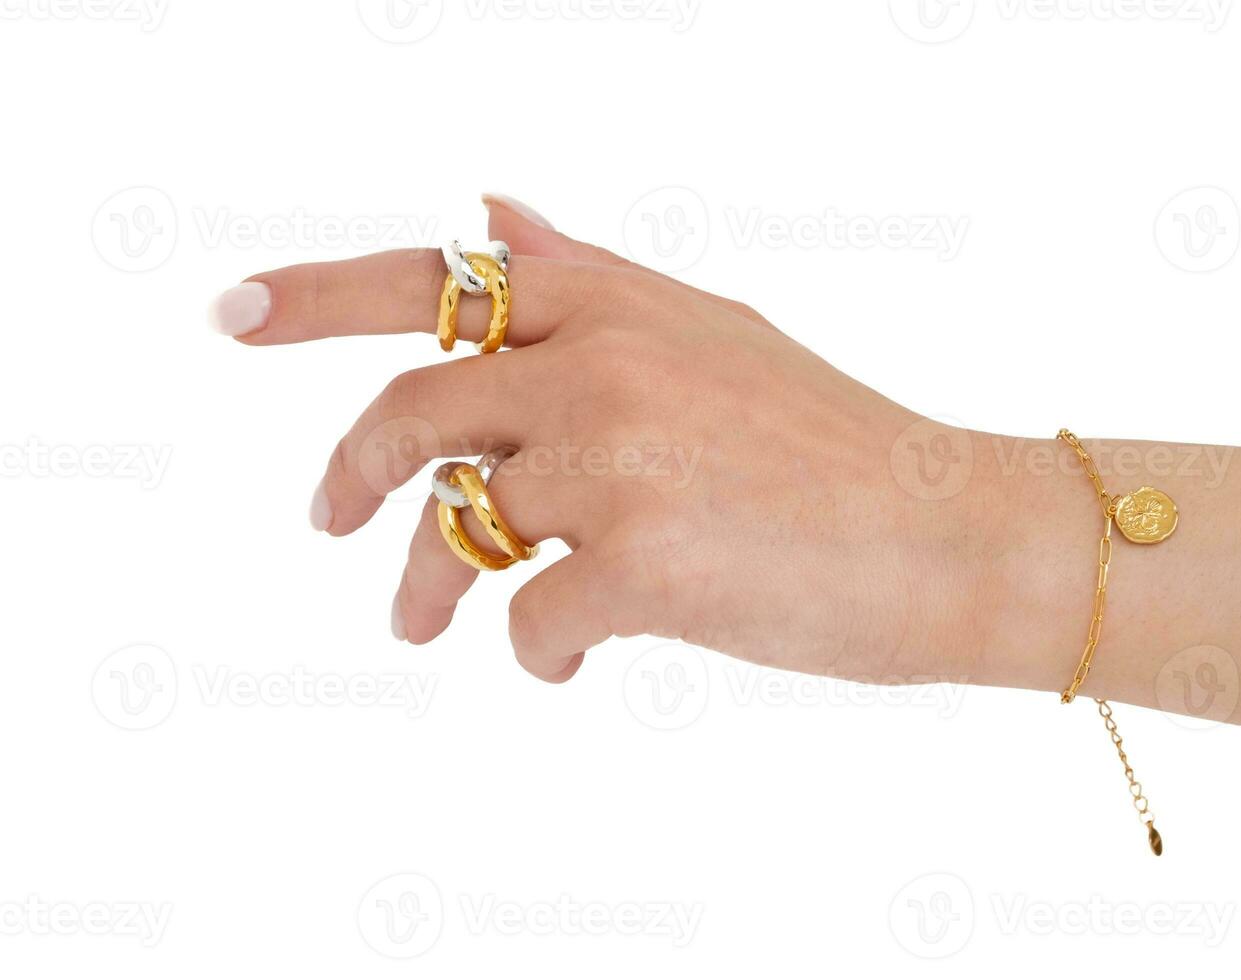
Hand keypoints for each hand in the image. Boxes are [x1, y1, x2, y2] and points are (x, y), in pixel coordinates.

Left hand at [213, 197, 990, 684]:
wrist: (954, 536)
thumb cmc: (842, 449)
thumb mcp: (714, 336)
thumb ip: (594, 281)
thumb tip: (490, 211)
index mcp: (621, 304)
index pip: (441, 278)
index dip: (319, 293)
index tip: (232, 314)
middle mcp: (607, 361)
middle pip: (415, 410)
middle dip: (355, 477)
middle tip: (333, 525)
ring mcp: (620, 456)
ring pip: (461, 523)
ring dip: (432, 585)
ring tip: (425, 627)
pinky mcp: (641, 558)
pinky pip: (530, 617)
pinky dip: (536, 650)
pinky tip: (570, 659)